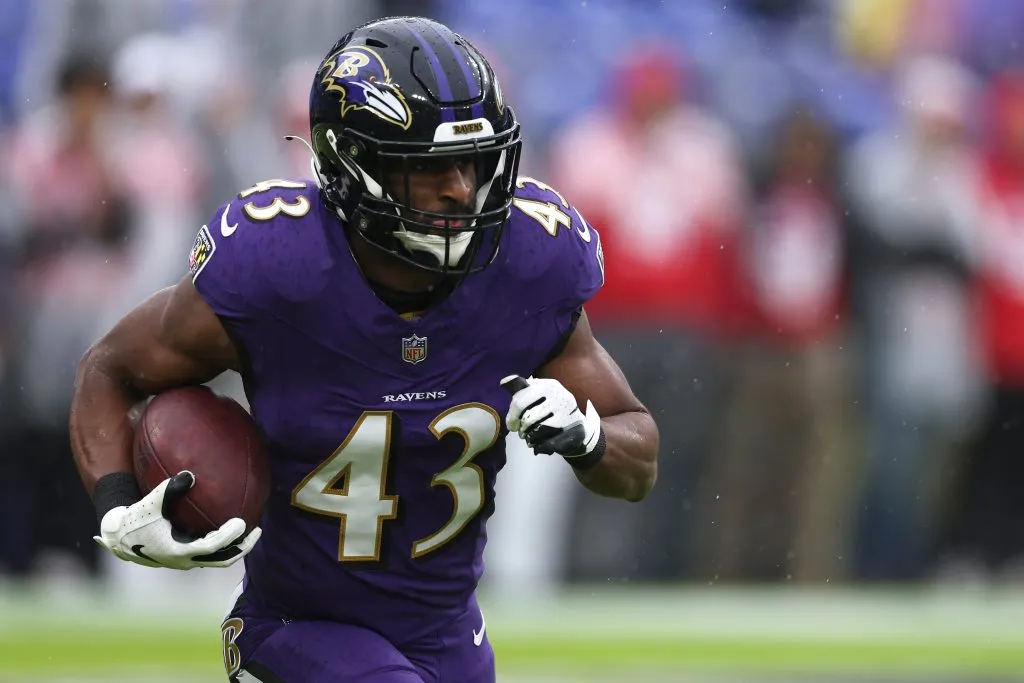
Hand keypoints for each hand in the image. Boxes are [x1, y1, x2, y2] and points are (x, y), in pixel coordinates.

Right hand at [94, 471, 260, 569]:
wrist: (118, 538)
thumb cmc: (134, 520)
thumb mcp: (150, 504)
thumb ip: (169, 489)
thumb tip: (189, 473)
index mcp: (177, 550)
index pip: (211, 547)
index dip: (229, 537)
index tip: (242, 522)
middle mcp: (185, 560)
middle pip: (223, 560)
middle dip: (242, 547)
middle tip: (257, 530)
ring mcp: (186, 561)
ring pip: (218, 560)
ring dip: (235, 548)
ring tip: (250, 530)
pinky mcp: (185, 557)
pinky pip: (210, 554)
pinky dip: (224, 544)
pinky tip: (230, 527)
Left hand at [501, 375, 601, 458]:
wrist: (577, 425)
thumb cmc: (552, 408)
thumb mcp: (541, 394)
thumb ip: (524, 389)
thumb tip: (504, 381)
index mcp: (549, 385)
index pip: (521, 399)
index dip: (512, 413)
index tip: (512, 421)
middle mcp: (559, 397)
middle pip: (528, 416)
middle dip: (518, 425)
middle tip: (516, 429)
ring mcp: (566, 413)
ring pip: (536, 428)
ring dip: (527, 434)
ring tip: (526, 434)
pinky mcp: (570, 430)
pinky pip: (546, 440)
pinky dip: (537, 443)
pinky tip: (536, 441)